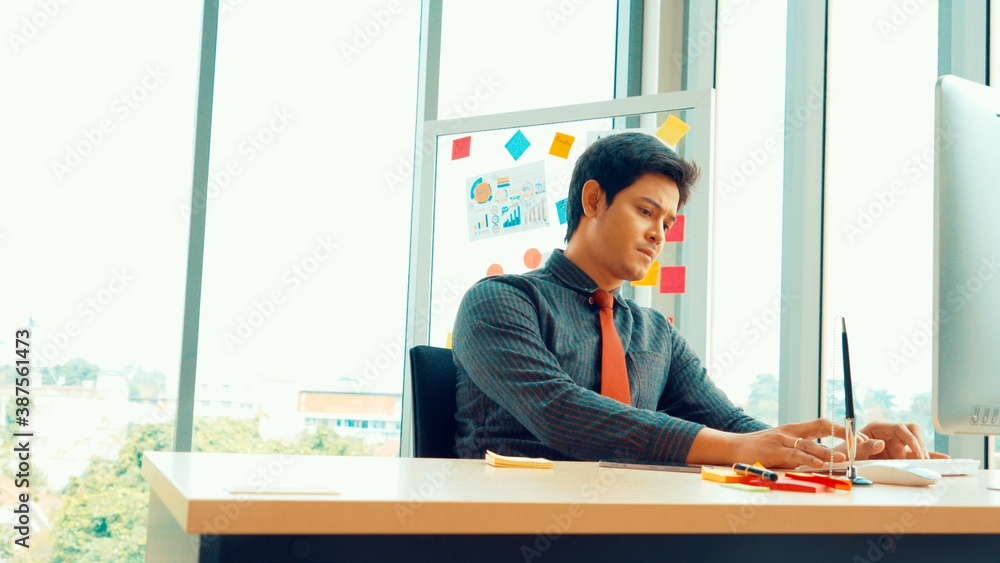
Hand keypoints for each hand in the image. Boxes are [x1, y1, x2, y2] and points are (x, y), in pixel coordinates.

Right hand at [729, 418, 849, 468]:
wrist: (733, 447)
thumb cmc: (759, 448)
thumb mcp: (782, 443)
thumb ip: (799, 447)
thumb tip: (821, 455)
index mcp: (795, 429)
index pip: (823, 423)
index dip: (841, 429)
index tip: (857, 437)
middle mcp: (790, 431)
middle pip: (821, 427)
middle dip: (842, 435)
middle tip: (859, 443)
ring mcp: (781, 440)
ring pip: (809, 444)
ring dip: (827, 451)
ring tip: (843, 457)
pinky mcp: (773, 451)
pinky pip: (794, 455)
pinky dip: (808, 459)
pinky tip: (818, 463)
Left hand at [848, 421, 949, 460]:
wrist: (842, 463)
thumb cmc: (844, 452)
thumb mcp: (851, 449)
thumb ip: (863, 446)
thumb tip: (881, 443)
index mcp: (878, 428)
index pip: (899, 428)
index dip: (909, 438)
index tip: (915, 450)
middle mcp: (889, 434)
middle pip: (911, 431)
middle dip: (919, 443)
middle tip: (921, 458)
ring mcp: (896, 444)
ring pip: (916, 443)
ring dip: (925, 452)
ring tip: (936, 463)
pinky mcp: (900, 454)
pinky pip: (916, 454)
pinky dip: (928, 456)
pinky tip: (943, 460)